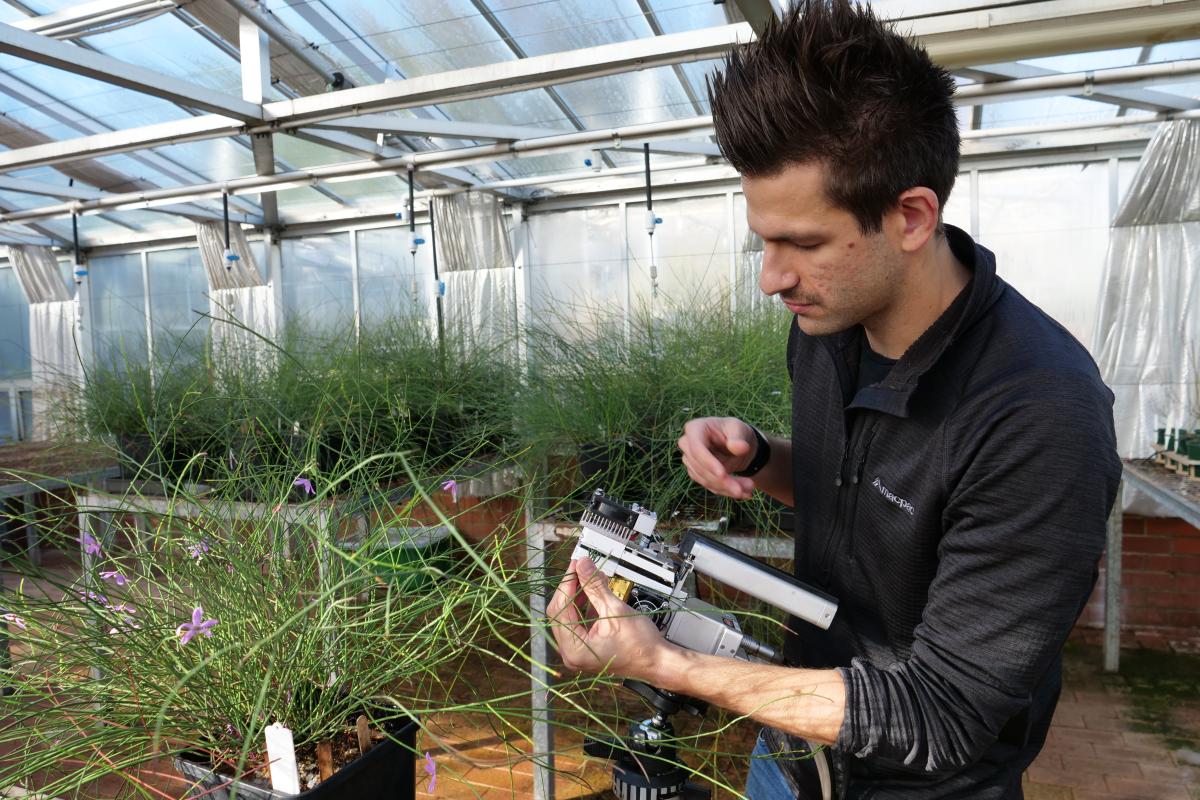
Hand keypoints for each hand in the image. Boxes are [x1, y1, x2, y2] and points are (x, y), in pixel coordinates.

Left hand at [545, 557, 672, 680]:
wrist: (657, 660)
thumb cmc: (640, 645)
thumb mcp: (615, 610)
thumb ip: (595, 586)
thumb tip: (582, 566)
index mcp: (574, 650)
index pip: (559, 610)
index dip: (567, 584)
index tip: (575, 566)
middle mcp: (571, 654)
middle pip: (561, 612)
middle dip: (572, 588)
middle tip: (581, 569)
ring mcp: (578, 651)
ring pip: (569, 615)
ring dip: (579, 595)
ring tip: (591, 578)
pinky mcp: (586, 647)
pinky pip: (579, 622)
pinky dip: (586, 606)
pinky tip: (595, 592)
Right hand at [677, 417, 758, 499]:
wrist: (737, 445)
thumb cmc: (736, 432)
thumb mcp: (740, 429)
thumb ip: (739, 438)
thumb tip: (740, 447)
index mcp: (695, 428)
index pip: (697, 448)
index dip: (708, 462)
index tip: (723, 474)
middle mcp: (687, 445)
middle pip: (700, 468)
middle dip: (722, 481)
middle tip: (743, 489)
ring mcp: (690, 460)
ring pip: (705, 480)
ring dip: (727, 488)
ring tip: (749, 489)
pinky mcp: (696, 473)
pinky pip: (710, 486)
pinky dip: (727, 490)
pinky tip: (743, 492)